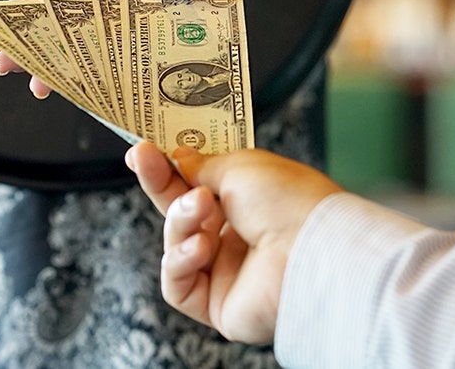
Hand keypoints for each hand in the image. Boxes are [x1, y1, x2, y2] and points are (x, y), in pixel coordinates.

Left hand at [0, 0, 215, 96]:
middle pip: (64, 66)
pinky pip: (3, 41)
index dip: (97, 80)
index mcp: (111, 34)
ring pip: (30, 58)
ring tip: (0, 65)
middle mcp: (77, 42)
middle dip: (50, 76)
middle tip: (40, 87)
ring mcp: (47, 34)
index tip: (90, 91)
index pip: (106, 64)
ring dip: (14, 63)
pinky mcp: (22, 21)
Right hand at [125, 141, 342, 343]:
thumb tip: (178, 157)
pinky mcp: (218, 304)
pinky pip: (178, 284)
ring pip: (176, 244)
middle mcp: (237, 237)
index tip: (144, 150)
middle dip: (160, 185)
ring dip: (180, 221)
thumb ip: (201, 165)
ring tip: (200, 209)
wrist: (312, 251)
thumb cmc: (288, 202)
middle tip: (142, 159)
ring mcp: (227, 272)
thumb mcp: (240, 166)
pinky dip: (181, 261)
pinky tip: (200, 246)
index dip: (169, 169)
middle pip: (181, 213)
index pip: (198, 185)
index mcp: (249, 203)